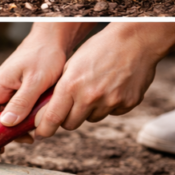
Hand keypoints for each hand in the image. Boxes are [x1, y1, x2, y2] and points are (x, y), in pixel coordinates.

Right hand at [0, 24, 88, 145]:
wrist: (53, 39)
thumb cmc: (44, 57)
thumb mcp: (35, 82)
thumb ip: (21, 103)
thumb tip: (6, 124)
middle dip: (8, 132)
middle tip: (30, 139)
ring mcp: (6, 88)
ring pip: (6, 114)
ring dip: (19, 124)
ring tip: (38, 130)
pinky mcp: (16, 88)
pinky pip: (15, 107)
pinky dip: (25, 116)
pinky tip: (39, 118)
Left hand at [32, 25, 163, 138]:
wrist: (134, 40)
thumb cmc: (98, 49)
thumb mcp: (72, 64)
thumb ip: (60, 87)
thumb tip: (47, 109)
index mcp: (71, 85)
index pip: (52, 118)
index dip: (44, 129)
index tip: (40, 134)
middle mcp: (90, 97)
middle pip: (71, 124)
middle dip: (67, 119)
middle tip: (69, 107)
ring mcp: (111, 101)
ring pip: (92, 119)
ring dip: (89, 110)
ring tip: (95, 89)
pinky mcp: (128, 104)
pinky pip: (112, 113)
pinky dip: (109, 105)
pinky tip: (112, 87)